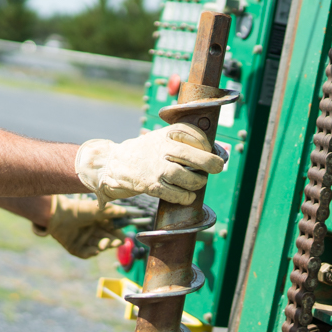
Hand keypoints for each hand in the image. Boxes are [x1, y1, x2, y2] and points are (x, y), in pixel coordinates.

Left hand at [32, 195, 126, 258]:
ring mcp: (82, 240)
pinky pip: (85, 254)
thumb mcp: (98, 210)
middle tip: (115, 243)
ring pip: (97, 246)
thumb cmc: (79, 210)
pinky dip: (90, 253)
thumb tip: (126, 212)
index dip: (117, 235)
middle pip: (105, 239)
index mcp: (97, 221)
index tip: (123, 238)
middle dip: (112, 242)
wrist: (59, 216)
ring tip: (103, 245)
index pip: (111, 230)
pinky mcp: (74, 248)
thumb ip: (113, 212)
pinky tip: (95, 250)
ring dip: (102, 246)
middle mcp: (90, 231)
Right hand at [76, 123, 225, 206]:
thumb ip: (180, 139)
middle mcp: (161, 149)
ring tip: (199, 183)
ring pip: (185, 177)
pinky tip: (188, 197)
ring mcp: (156, 168)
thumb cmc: (143, 151)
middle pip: (191, 155)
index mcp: (165, 134)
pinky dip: (185, 197)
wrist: (113, 163)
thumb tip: (210, 151)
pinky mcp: (151, 186)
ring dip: (198, 182)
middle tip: (218, 167)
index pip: (192, 135)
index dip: (206, 144)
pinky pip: (174, 194)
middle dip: (210, 163)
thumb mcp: (159, 137)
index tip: (211, 150)